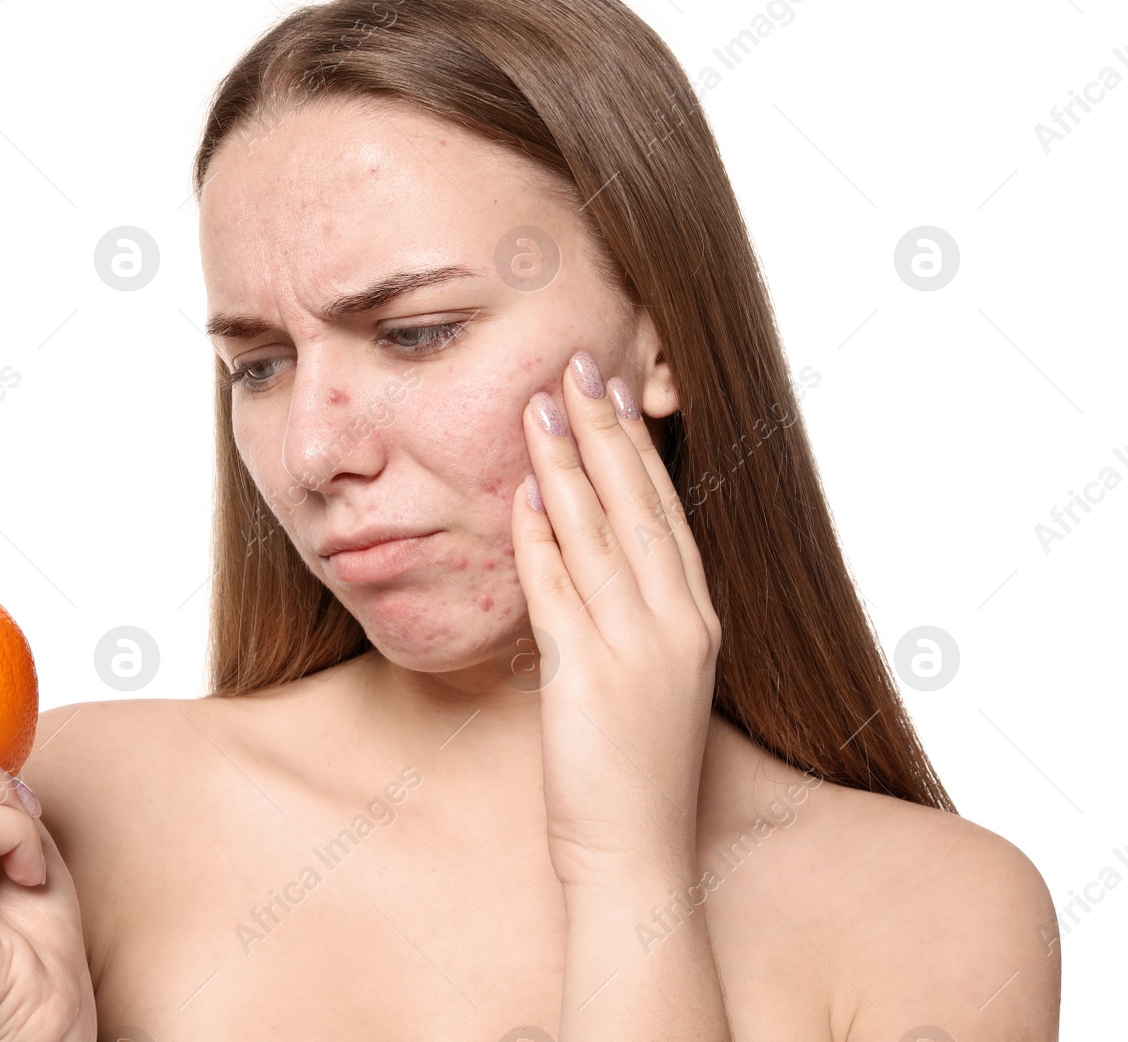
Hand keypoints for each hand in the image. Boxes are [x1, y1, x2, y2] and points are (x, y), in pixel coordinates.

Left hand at [512, 350, 721, 886]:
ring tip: (540, 406)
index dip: (638, 450)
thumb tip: (579, 554)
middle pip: (638, 507)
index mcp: (696, 622)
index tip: (613, 395)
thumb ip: (625, 617)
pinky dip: (542, 537)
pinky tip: (524, 492)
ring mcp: (639, 649)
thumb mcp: (645, 681)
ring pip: (599, 535)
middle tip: (576, 366)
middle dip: (604, 432)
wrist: (637, 855)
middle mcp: (678, 625)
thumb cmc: (634, 773)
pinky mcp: (592, 676)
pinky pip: (561, 590)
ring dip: (567, 464)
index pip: (665, 515)